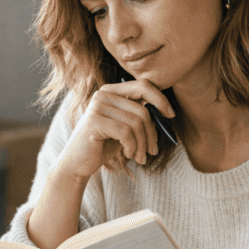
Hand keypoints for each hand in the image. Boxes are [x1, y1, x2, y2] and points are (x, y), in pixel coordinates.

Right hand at [55, 80, 174, 179]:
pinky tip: (127, 155)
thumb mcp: (125, 127)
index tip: (171, 115)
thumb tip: (166, 110)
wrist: (78, 163)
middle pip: (142, 110)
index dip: (161, 99)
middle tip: (151, 151)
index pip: (143, 85)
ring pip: (136, 123)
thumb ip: (140, 115)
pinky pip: (125, 133)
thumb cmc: (103, 145)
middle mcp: (103, 94)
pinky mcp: (94, 122)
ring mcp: (97, 106)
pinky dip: (131, 147)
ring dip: (142, 145)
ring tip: (139, 157)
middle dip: (152, 134)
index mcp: (111, 91)